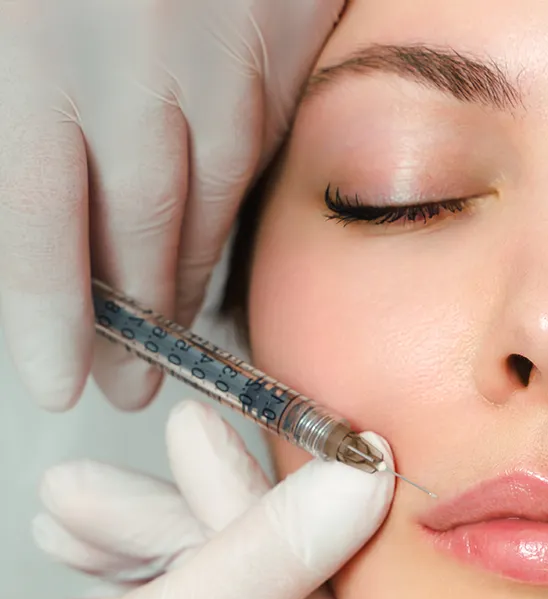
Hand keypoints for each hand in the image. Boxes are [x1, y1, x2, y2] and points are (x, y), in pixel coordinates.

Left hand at [0, 0, 345, 410]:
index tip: (58, 377)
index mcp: (29, 39)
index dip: (51, 313)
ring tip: (176, 321)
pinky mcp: (288, 19)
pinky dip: (244, 197)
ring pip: (218, 193)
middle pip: (144, 223)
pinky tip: (220, 230)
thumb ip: (9, 129)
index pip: (38, 216)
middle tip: (130, 382)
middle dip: (140, 316)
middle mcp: (135, 48)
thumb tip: (21, 239)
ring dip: (194, 271)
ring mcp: (225, 35)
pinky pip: (270, 139)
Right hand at [0, 400, 392, 598]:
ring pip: (241, 583)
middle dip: (199, 523)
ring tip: (72, 504)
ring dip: (158, 528)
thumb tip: (370, 477)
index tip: (205, 436)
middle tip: (165, 440)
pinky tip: (82, 536)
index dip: (261, 528)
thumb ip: (272, 558)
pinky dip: (144, 554)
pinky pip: (204, 595)